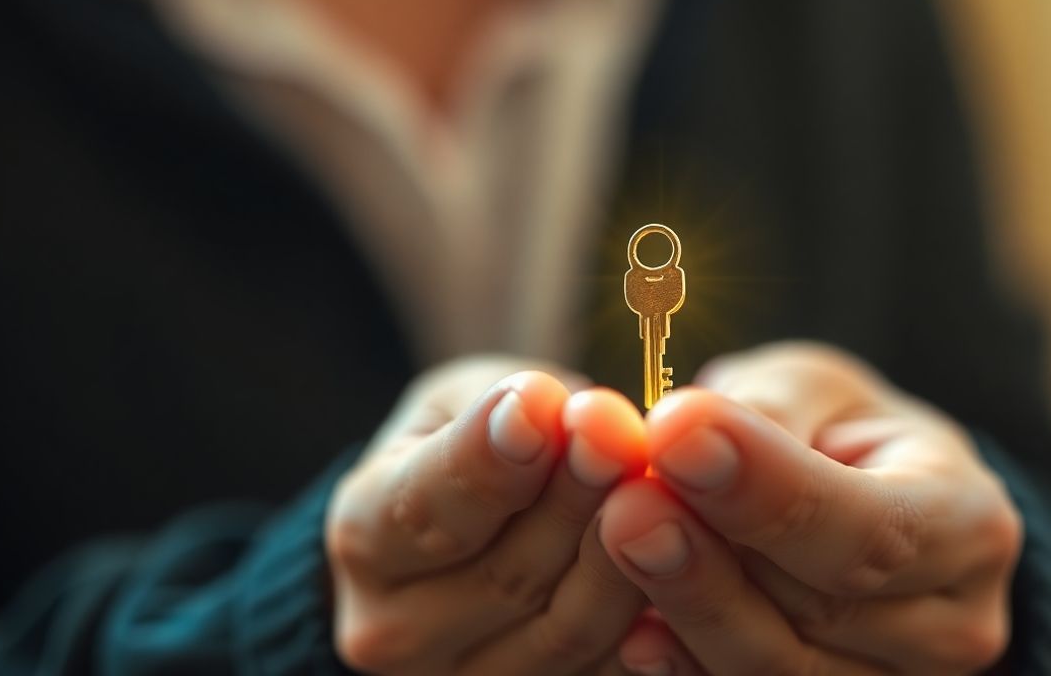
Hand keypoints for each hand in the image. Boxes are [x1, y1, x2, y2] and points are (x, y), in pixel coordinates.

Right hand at [326, 356, 649, 674]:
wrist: (471, 533)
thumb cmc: (472, 445)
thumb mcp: (467, 402)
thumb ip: (504, 409)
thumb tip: (546, 407)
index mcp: (365, 537)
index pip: (426, 508)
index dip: (491, 461)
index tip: (544, 408)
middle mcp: (398, 632)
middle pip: (508, 576)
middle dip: (579, 499)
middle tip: (627, 433)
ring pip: (569, 630)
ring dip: (629, 555)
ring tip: (662, 484)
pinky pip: (613, 670)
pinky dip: (656, 618)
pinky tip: (684, 555)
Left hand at [599, 342, 1022, 674]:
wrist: (858, 503)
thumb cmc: (835, 432)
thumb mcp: (814, 390)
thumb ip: (764, 415)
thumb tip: (683, 434)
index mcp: (968, 525)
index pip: (872, 530)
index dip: (769, 492)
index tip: (675, 436)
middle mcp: (951, 625)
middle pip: (821, 611)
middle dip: (710, 555)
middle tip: (625, 499)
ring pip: (778, 669)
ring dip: (687, 607)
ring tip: (620, 537)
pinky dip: (682, 668)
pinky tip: (634, 631)